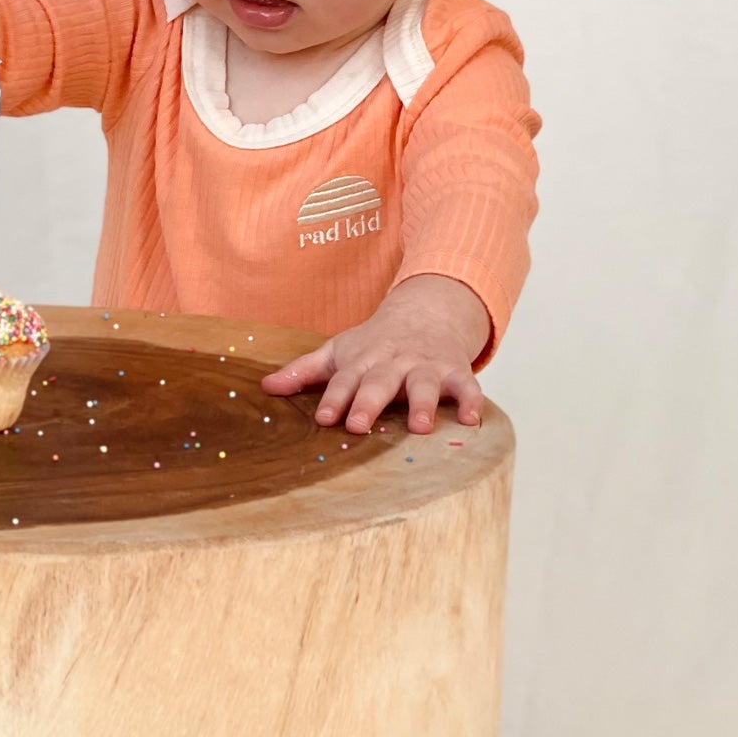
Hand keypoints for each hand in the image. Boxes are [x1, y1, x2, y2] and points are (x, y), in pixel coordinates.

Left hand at [259, 274, 488, 435]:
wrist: (425, 310)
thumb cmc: (375, 342)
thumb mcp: (339, 351)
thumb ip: (304, 371)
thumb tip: (265, 387)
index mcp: (363, 361)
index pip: (344, 381)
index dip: (334, 399)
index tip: (323, 418)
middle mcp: (393, 364)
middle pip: (379, 383)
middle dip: (368, 402)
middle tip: (358, 426)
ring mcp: (426, 367)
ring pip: (424, 385)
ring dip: (423, 404)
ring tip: (420, 427)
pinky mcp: (455, 372)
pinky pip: (467, 386)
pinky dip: (472, 401)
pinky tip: (472, 421)